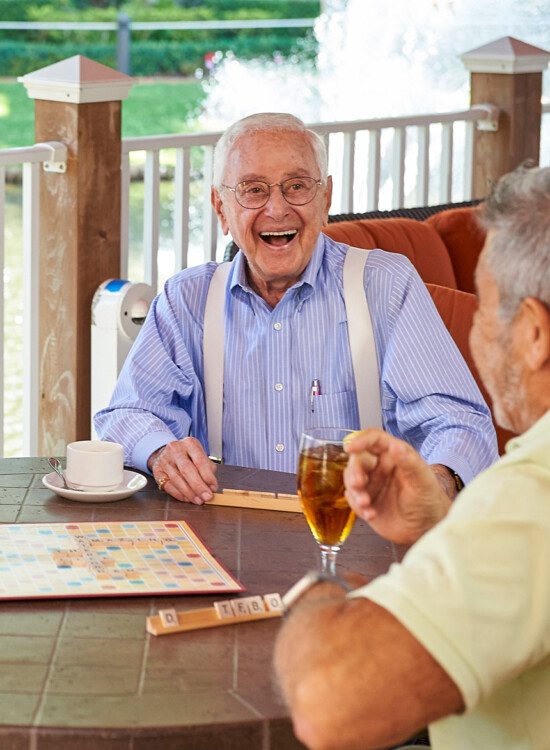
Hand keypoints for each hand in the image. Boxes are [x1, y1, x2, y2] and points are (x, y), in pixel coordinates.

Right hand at [148, 438, 217, 503]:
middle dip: (198, 486)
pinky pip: (169, 486)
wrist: (168, 453)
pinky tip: (187, 498)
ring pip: (177, 479)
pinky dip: (179, 494)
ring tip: (198, 500)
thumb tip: (212, 486)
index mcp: (189, 443)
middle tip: (206, 497)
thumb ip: (208, 469)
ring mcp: (165, 460)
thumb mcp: (200, 456)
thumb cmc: (188, 456)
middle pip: (187, 470)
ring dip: (189, 493)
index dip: (207, 476)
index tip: (213, 487)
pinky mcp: (157, 471)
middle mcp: (175, 449)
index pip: (200, 461)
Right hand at [344, 429, 450, 544]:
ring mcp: (371, 485)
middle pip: (357, 460)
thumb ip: (409, 463)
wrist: (427, 528)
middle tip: (358, 484)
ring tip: (366, 504)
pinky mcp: (365, 502)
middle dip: (354, 471)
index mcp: (393, 455)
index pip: (374, 440)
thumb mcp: (422, 480)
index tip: (350, 447)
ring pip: (351, 480)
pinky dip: (358, 507)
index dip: (361, 440)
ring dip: (355, 492)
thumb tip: (394, 446)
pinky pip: (353, 500)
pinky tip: (371, 515)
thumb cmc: (428, 498)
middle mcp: (378, 467)